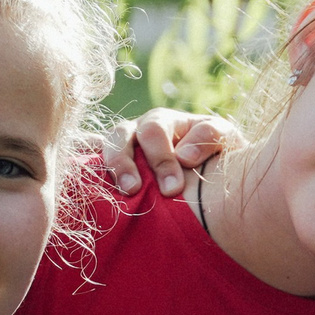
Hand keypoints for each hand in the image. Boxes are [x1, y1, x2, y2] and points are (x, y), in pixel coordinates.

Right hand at [104, 109, 238, 197]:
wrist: (215, 174)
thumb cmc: (218, 153)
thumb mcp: (225, 138)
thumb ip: (210, 136)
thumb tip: (184, 156)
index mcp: (165, 121)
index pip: (154, 131)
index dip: (161, 158)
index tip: (173, 189)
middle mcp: (138, 130)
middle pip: (121, 136)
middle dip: (127, 164)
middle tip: (136, 190)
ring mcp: (122, 148)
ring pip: (104, 148)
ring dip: (112, 170)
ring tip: (123, 193)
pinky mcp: (111, 168)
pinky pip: (91, 164)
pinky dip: (89, 174)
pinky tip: (92, 190)